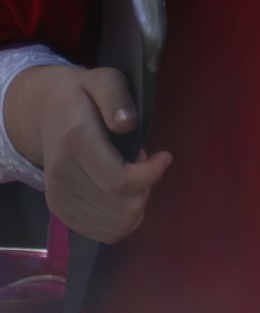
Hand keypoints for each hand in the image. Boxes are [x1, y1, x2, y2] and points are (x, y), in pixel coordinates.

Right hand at [3, 65, 169, 242]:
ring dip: (136, 204)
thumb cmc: (82, 95)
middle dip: (146, 189)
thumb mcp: (103, 79)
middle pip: (123, 209)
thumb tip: (127, 124)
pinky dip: (122, 218)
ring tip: (130, 177)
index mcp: (76, 142)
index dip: (151, 175)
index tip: (163, 156)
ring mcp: (58, 198)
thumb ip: (116, 98)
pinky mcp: (60, 211)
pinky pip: (103, 233)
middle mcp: (62, 177)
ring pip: (116, 226)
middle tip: (143, 164)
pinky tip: (119, 193)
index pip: (120, 182)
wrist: (43, 112)